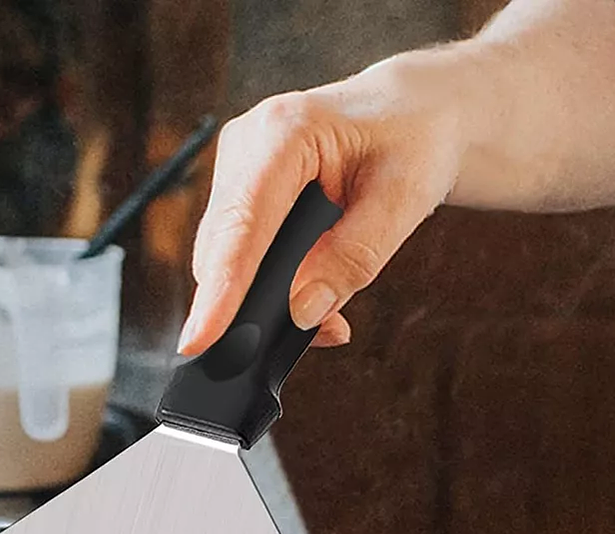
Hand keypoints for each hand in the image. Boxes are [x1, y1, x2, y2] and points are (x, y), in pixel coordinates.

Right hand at [177, 50, 468, 354]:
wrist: (411, 112)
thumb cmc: (413, 141)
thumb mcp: (403, 200)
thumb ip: (353, 258)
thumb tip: (302, 314)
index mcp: (283, 132)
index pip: (241, 223)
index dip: (221, 288)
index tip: (201, 341)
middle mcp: (246, 147)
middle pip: (221, 252)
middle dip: (252, 309)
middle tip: (315, 339)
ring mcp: (237, 173)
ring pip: (227, 264)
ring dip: (270, 304)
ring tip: (333, 321)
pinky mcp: (240, 198)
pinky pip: (242, 261)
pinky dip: (275, 291)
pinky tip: (318, 301)